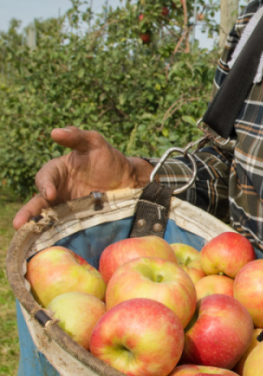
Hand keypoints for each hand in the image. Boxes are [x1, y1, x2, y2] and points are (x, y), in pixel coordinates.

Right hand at [13, 126, 152, 228]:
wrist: (129, 182)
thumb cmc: (109, 160)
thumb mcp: (95, 143)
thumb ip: (76, 136)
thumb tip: (55, 132)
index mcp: (58, 171)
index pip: (45, 177)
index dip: (45, 184)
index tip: (50, 193)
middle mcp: (58, 191)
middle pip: (38, 202)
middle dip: (28, 212)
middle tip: (19, 223)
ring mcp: (66, 208)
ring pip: (45, 217)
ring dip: (34, 226)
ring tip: (24, 236)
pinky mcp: (75, 221)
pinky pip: (61, 228)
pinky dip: (52, 235)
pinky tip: (44, 243)